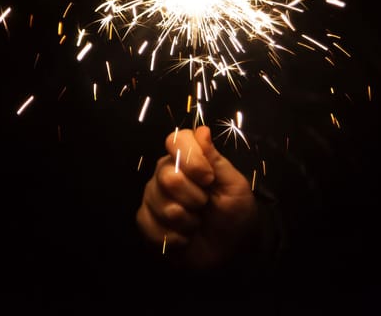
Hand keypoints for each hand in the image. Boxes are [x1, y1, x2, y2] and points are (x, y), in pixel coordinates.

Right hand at [135, 125, 258, 268]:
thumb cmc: (235, 212)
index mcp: (188, 158)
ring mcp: (153, 196)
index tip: (208, 179)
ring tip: (196, 223)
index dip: (192, 159)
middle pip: (167, 176)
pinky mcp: (146, 221)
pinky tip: (183, 238)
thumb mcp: (234, 185)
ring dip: (186, 220)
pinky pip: (149, 224)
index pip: (175, 140)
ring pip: (159, 203)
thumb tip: (202, 130)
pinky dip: (173, 237)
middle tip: (204, 205)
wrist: (232, 249)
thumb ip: (216, 160)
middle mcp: (166, 172)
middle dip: (193, 197)